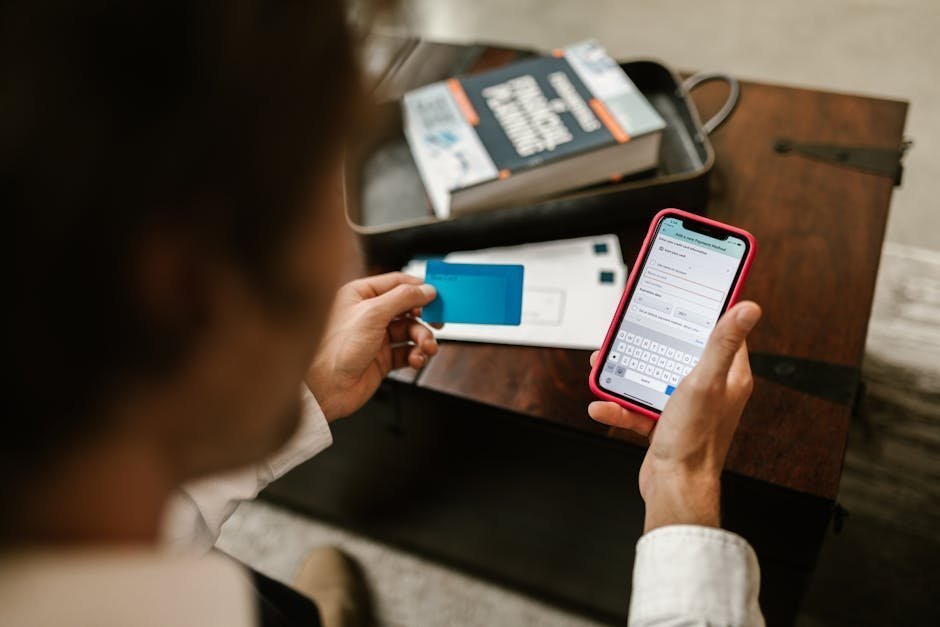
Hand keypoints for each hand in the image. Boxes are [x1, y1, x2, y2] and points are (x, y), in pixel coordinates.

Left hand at [307, 272, 438, 421]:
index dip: (419, 288)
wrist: (325, 388)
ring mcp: (376, 338)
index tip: (438, 294)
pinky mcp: (383, 359)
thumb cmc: (335, 348)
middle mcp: (369, 314)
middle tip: (439, 322)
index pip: (397, 283)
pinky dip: (417, 355)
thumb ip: (402, 298)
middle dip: (425, 317)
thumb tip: (426, 290)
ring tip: (427, 347)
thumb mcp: (372, 314)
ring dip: (423, 338)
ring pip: (411, 331)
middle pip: (408, 308)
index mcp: (361, 295)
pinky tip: (417, 359)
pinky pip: (408, 352)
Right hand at [588, 301, 761, 531]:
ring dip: (626, 372)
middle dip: (649, 341)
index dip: (701, 313)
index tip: (682, 295)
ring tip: (606, 364)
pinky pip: (637, 406)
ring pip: (652, 377)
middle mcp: (709, 389)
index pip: (719, 333)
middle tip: (629, 329)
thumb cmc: (695, 440)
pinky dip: (619, 405)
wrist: (675, 488)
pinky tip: (604, 405)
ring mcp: (684, 406)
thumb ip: (722, 343)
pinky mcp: (663, 423)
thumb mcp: (706, 381)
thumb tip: (748, 307)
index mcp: (728, 376)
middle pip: (676, 351)